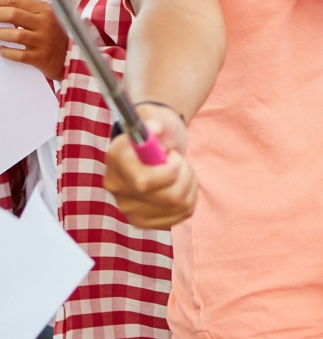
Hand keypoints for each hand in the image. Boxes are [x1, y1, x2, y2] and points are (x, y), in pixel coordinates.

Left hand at [0, 0, 66, 79]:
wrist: (69, 56)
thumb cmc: (52, 35)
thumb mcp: (44, 16)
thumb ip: (24, 10)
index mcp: (45, 10)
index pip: (14, 2)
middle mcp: (46, 23)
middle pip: (13, 15)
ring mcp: (44, 41)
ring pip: (15, 35)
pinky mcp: (41, 57)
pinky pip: (19, 55)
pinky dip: (7, 52)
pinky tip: (2, 49)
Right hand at [103, 108, 195, 228]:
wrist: (156, 148)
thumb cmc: (158, 130)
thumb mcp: (156, 117)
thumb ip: (154, 120)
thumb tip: (153, 128)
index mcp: (115, 160)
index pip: (144, 182)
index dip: (170, 171)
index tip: (173, 156)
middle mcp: (117, 188)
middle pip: (168, 197)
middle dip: (185, 175)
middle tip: (179, 161)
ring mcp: (129, 208)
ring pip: (178, 205)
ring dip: (190, 184)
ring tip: (180, 171)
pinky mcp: (144, 221)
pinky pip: (181, 214)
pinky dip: (189, 198)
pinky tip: (179, 186)